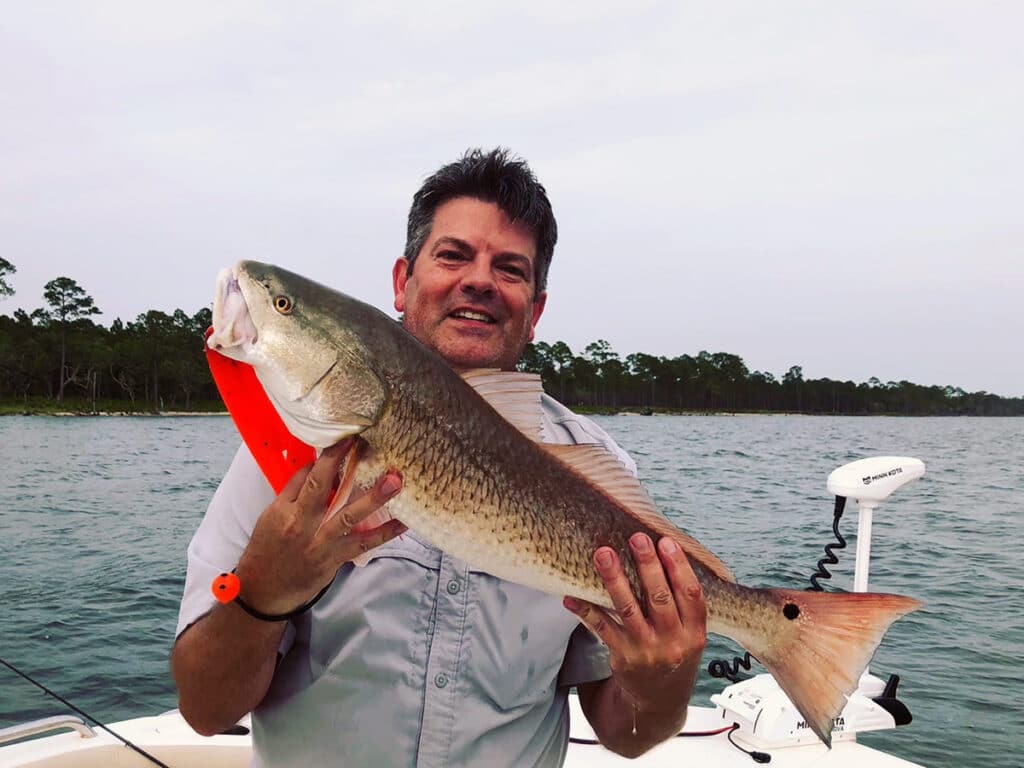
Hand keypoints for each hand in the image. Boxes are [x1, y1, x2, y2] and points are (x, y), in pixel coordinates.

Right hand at [234, 438, 405, 614]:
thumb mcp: (272, 517)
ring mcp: (319, 543)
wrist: (263, 590)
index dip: (328, 456)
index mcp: (284, 510)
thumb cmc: (268, 548)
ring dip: (373, 498)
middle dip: (344, 464)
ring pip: (348, 516)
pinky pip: (363, 543)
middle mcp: (300, 525)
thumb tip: (317, 465)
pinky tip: (404, 522)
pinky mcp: (334, 560)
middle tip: (367, 444)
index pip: (306, 477)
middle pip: (323, 488)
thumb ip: (294, 492)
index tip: (347, 438)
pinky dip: (385, 533)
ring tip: (395, 481)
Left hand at [565, 534, 705, 716]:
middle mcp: (673, 642)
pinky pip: (601, 628)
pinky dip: (585, 610)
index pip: (691, 595)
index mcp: (695, 632)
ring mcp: (646, 651)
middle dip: (647, 565)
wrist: (660, 702)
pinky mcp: (622, 656)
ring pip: (628, 609)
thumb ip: (683, 603)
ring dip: (614, 579)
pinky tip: (569, 596)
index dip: (679, 567)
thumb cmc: (675, 654)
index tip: (665, 541)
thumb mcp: (691, 634)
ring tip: (603, 553)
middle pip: (659, 598)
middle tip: (636, 538)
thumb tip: (666, 551)